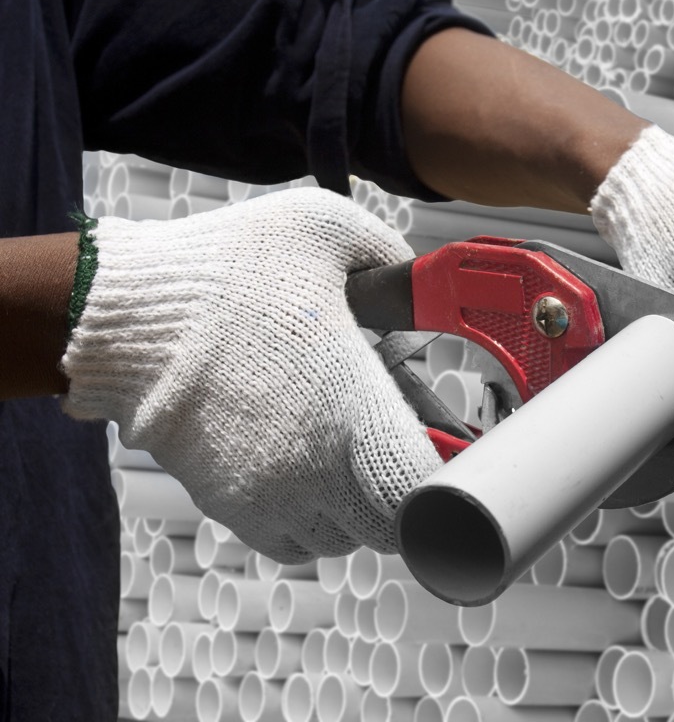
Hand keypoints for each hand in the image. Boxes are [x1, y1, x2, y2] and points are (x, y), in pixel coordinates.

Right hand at [61, 188, 440, 562]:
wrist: (122, 312)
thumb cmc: (225, 270)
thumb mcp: (327, 228)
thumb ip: (392, 256)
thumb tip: (424, 281)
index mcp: (353, 411)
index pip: (427, 492)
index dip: (450, 478)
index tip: (454, 452)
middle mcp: (315, 470)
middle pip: (390, 527)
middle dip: (407, 493)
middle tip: (406, 448)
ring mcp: (268, 495)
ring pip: (341, 538)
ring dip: (358, 508)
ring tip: (355, 455)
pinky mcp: (227, 503)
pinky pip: (291, 542)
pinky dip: (312, 520)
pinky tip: (309, 470)